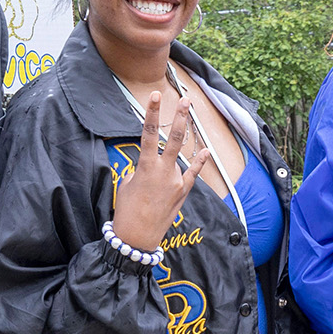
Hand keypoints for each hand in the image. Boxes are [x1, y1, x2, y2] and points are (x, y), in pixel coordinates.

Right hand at [110, 92, 213, 250]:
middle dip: (179, 117)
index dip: (151, 112)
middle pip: (173, 138)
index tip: (155, 96)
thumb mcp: (128, 184)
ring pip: (180, 156)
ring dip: (181, 143)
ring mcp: (176, 181)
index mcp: (145, 167)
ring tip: (186, 126)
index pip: (147, 133)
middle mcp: (163, 171)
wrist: (137, 237)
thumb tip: (148, 165)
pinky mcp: (182, 192)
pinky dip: (198, 162)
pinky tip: (205, 150)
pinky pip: (192, 174)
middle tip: (185, 100)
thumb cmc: (127, 210)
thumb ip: (140, 169)